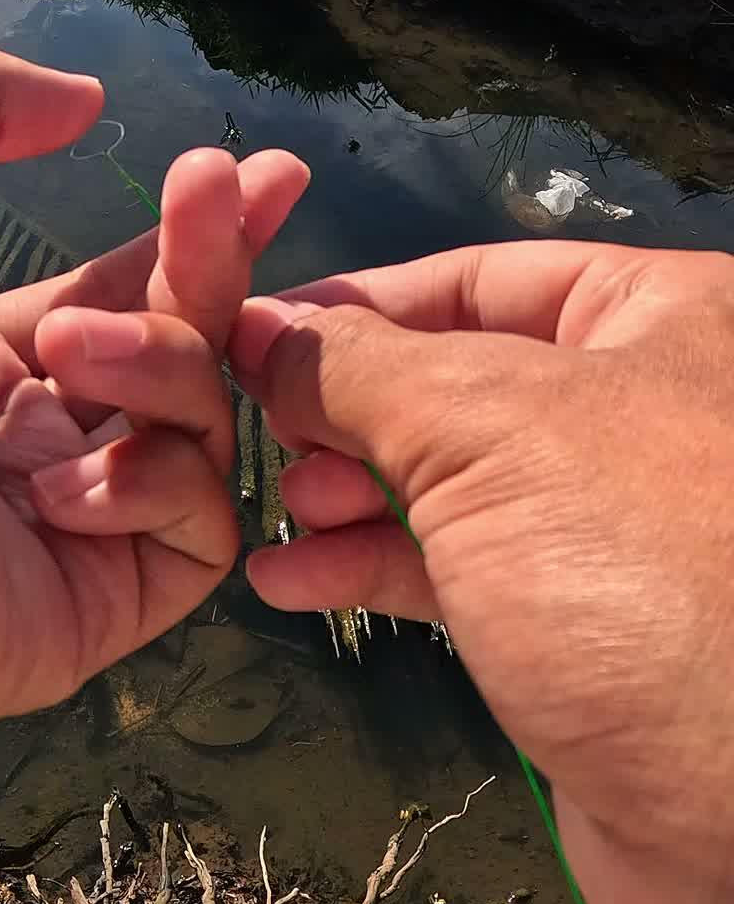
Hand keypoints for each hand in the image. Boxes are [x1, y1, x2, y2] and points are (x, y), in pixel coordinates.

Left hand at [0, 49, 306, 781]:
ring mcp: (46, 540)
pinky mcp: (72, 617)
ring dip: (159, 362)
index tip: (267, 177)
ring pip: (193, 437)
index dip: (191, 243)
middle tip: (240, 189)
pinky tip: (59, 466)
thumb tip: (84, 98)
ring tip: (71, 346)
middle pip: (171, 359)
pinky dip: (155, 482)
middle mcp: (11, 456)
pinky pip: (189, 538)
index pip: (116, 304)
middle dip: (215, 268)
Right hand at [230, 242, 733, 903]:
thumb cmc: (630, 568)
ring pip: (447, 480)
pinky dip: (370, 566)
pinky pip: (455, 568)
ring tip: (280, 515)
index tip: (244, 334)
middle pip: (455, 378)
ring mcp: (607, 522)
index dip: (356, 304)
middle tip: (257, 435)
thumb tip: (260, 327)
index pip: (476, 279)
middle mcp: (640, 405)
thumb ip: (358, 367)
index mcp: (658, 318)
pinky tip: (290, 581)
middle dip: (347, 408)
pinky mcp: (574, 625)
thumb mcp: (486, 428)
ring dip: (347, 493)